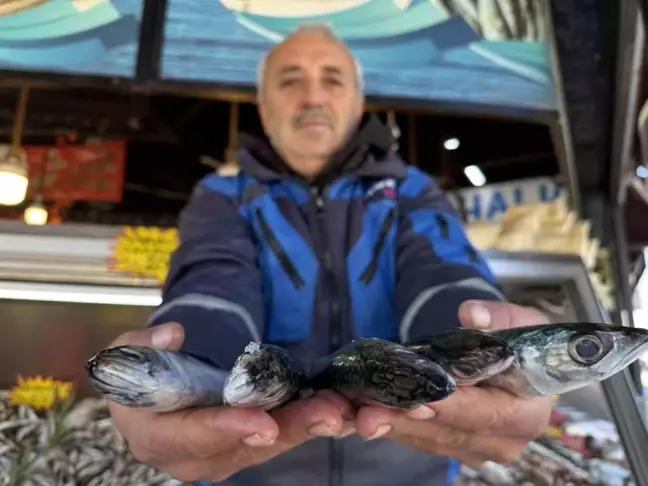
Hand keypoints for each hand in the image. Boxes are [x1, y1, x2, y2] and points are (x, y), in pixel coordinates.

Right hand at [104, 323, 354, 481]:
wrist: (150, 397)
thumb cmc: (137, 374)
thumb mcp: (126, 353)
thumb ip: (143, 344)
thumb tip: (173, 335)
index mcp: (154, 436)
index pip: (191, 436)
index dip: (226, 428)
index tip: (261, 423)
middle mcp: (192, 456)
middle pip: (243, 448)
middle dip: (287, 430)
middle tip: (326, 414)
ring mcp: (223, 455)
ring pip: (269, 445)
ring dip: (307, 426)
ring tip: (340, 409)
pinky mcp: (246, 445)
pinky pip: (278, 437)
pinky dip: (307, 423)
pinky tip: (338, 409)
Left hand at [354, 300, 553, 464]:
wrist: (518, 365)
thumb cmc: (520, 343)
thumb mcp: (519, 321)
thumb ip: (497, 317)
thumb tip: (471, 314)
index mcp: (526, 415)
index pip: (484, 414)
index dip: (448, 407)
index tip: (414, 400)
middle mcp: (503, 442)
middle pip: (449, 431)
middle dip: (406, 420)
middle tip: (368, 412)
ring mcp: (476, 449)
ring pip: (428, 439)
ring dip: (392, 424)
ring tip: (358, 412)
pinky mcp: (454, 448)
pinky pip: (420, 439)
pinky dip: (393, 425)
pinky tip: (365, 414)